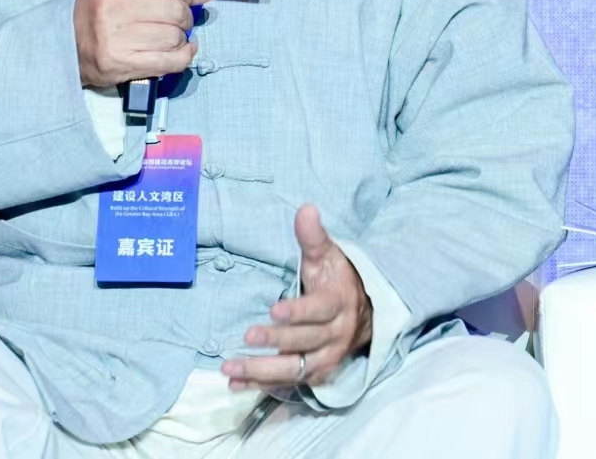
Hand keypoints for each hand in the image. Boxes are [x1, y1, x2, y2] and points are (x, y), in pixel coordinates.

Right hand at [73, 0, 213, 86]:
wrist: (67, 41)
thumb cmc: (100, 9)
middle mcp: (115, 5)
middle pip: (176, 10)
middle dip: (185, 17)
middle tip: (178, 20)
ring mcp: (117, 36)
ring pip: (175, 36)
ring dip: (181, 38)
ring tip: (170, 36)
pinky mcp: (122, 63)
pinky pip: (171, 61)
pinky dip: (184, 56)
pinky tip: (181, 50)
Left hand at [221, 204, 372, 390]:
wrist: (364, 312)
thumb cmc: (337, 279)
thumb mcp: (328, 255)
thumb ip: (313, 236)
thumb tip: (306, 209)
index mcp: (339, 303)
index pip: (319, 310)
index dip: (298, 312)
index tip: (274, 310)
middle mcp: (335, 335)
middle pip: (305, 342)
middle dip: (276, 341)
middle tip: (247, 337)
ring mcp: (326, 358)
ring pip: (295, 369)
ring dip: (262, 371)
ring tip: (230, 369)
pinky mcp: (315, 374)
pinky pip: (289, 383)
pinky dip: (262, 386)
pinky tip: (236, 385)